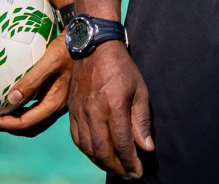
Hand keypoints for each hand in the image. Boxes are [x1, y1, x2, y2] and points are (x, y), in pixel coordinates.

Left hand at [0, 36, 70, 136]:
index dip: (3, 125)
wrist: (87, 39)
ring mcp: (57, 100)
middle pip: (28, 126)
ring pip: (32, 118)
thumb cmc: (69, 47)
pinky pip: (35, 107)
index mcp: (55, 103)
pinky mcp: (56, 91)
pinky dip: (21, 108)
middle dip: (7, 126)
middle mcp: (56, 106)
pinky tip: (12, 97)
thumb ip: (32, 80)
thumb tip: (10, 98)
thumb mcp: (50, 61)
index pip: (25, 122)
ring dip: (14, 119)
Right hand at [68, 42, 153, 178]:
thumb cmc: (121, 67)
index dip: (131, 162)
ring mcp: (80, 112)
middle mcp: (94, 113)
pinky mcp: (71, 111)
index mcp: (113, 107)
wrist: (94, 47)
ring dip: (102, 163)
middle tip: (128, 175)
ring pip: (88, 149)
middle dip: (117, 168)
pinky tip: (97, 155)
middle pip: (103, 152)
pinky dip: (87, 151)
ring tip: (115, 168)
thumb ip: (141, 121)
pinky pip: (77, 139)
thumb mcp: (140, 90)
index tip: (138, 172)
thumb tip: (146, 148)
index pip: (122, 144)